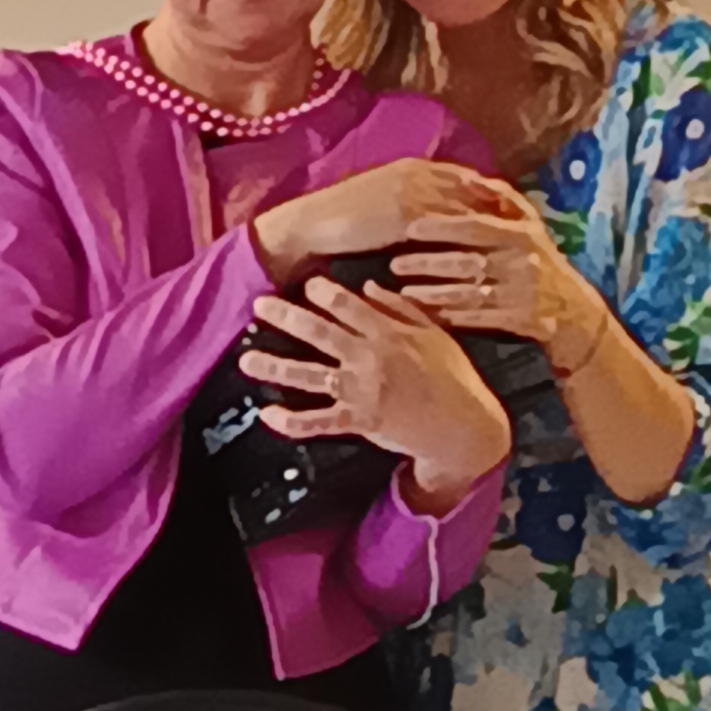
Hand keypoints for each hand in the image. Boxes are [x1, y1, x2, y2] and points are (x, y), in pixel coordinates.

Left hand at [239, 277, 509, 512]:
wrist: (464, 426)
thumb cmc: (454, 377)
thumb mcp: (435, 334)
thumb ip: (401, 308)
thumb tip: (369, 285)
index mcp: (389, 334)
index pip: (349, 306)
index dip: (323, 292)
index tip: (304, 284)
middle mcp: (370, 358)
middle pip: (320, 332)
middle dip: (285, 317)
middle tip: (258, 306)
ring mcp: (362, 391)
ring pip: (310, 375)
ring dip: (275, 366)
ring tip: (246, 359)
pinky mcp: (359, 421)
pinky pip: (318, 421)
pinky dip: (291, 420)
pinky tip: (268, 414)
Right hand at [252, 155, 507, 283]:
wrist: (309, 229)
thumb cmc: (342, 224)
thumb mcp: (386, 208)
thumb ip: (416, 206)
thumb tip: (438, 220)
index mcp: (415, 167)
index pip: (467, 177)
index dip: (495, 193)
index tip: (521, 210)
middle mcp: (419, 173)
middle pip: (477, 186)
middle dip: (507, 206)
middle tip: (535, 226)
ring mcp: (413, 191)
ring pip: (468, 204)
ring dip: (497, 222)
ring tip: (525, 244)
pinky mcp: (405, 214)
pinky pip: (448, 226)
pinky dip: (473, 239)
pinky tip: (493, 257)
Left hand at [392, 187, 601, 371]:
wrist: (572, 309)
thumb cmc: (541, 258)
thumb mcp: (529, 224)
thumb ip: (501, 199)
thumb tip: (468, 177)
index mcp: (520, 235)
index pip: (475, 227)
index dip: (442, 227)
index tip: (410, 227)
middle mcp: (519, 263)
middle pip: (466, 262)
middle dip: (428, 263)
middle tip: (394, 264)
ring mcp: (517, 295)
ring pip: (467, 294)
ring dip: (432, 294)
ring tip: (403, 293)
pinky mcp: (515, 320)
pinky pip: (475, 319)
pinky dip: (448, 317)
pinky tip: (424, 315)